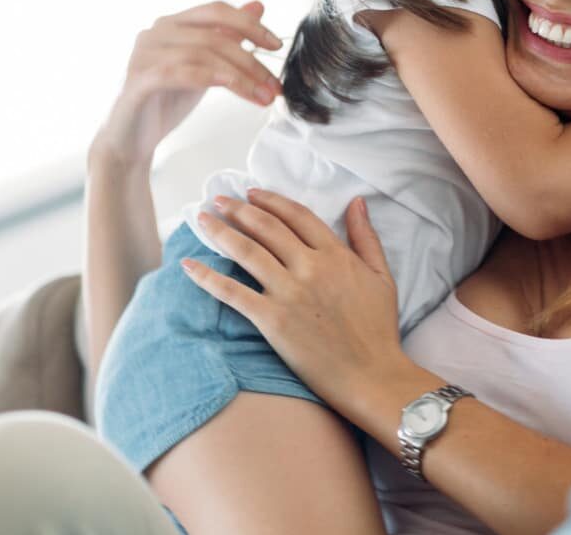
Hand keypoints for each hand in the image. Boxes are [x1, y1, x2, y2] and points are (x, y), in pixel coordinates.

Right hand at [90, 1, 282, 167]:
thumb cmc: (165, 102)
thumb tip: (257, 6)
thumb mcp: (205, 67)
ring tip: (263, 97)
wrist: (130, 140)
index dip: (249, 24)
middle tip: (275, 85)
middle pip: (214, 34)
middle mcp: (156, 32)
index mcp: (172, 24)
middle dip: (252, 60)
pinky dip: (215, 78)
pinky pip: (183, 71)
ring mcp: (144, 53)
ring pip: (203, 53)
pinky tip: (237, 89)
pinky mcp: (140, 78)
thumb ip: (228, 37)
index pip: (216, 10)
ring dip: (241, 76)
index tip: (276, 44)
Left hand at [182, 190, 407, 412]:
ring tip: (202, 219)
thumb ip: (366, 236)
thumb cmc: (379, 330)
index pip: (296, 215)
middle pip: (266, 227)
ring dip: (220, 231)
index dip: (271, 200)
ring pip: (247, 252)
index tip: (251, 193)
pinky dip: (208, 277)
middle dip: (238, 209)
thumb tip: (357, 201)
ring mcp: (289, 293)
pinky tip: (188, 265)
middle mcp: (310, 267)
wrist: (373, 377)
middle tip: (217, 199)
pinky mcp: (272, 321)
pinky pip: (233, 293)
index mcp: (336, 254)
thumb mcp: (382, 276)